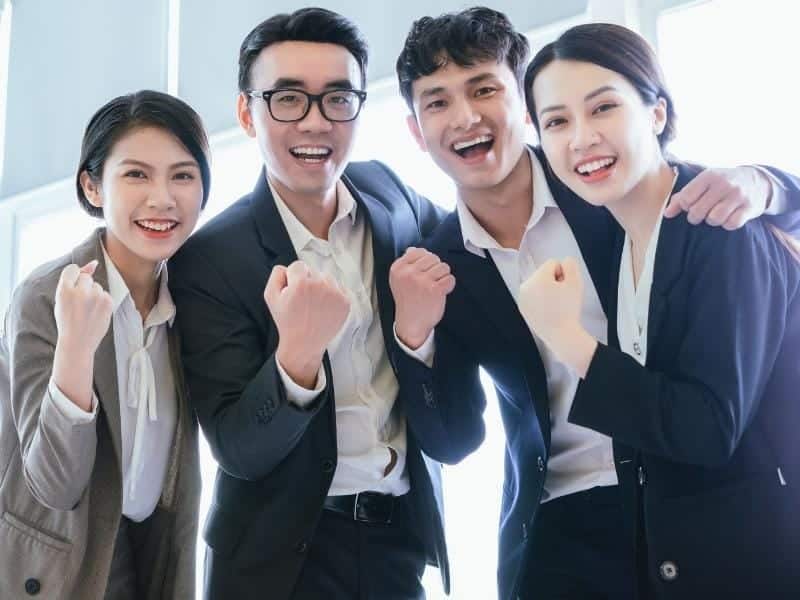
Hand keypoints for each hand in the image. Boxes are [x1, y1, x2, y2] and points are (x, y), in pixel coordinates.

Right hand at [52, 260, 112, 410]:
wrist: (77, 342)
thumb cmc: (67, 320)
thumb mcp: (62, 299)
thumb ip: (74, 279)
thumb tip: (94, 263)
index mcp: (64, 290)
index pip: (72, 269)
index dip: (73, 279)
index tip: (72, 290)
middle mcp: (80, 291)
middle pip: (86, 277)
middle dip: (84, 287)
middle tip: (79, 305)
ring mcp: (96, 297)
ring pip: (97, 285)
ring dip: (94, 294)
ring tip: (87, 310)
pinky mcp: (108, 302)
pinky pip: (105, 293)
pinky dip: (102, 301)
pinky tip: (95, 313)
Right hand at [264, 261, 349, 387]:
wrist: (305, 343)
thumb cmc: (287, 321)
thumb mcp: (270, 296)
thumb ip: (276, 275)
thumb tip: (287, 267)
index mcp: (301, 283)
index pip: (298, 265)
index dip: (293, 278)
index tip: (293, 292)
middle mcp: (320, 285)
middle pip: (313, 271)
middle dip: (307, 282)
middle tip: (303, 301)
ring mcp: (335, 294)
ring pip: (327, 278)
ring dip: (321, 286)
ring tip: (313, 305)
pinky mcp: (346, 302)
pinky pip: (339, 288)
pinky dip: (332, 295)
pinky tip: (323, 307)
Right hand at [389, 247, 455, 348]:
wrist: (411, 323)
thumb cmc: (408, 301)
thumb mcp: (400, 280)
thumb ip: (406, 263)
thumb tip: (413, 249)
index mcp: (398, 268)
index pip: (419, 251)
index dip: (426, 262)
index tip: (422, 273)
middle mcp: (408, 273)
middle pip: (433, 258)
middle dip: (435, 269)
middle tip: (429, 282)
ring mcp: (422, 281)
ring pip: (444, 267)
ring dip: (442, 277)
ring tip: (434, 288)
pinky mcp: (435, 290)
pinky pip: (450, 278)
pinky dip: (448, 286)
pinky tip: (441, 293)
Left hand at [519, 258, 596, 375]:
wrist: (560, 334)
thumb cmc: (569, 308)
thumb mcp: (576, 282)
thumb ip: (571, 265)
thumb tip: (564, 261)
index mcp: (537, 277)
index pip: (552, 263)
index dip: (563, 273)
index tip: (565, 287)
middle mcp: (526, 285)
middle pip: (543, 274)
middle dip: (553, 281)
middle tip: (561, 297)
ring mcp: (522, 297)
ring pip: (538, 285)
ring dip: (547, 290)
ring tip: (555, 305)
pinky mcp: (522, 307)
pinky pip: (533, 296)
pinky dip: (540, 300)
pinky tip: (547, 310)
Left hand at [665, 166, 771, 229]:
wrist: (756, 180)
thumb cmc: (721, 184)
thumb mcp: (703, 183)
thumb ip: (683, 196)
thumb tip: (666, 214)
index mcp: (708, 176)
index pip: (686, 198)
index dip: (684, 207)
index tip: (689, 206)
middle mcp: (723, 184)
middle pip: (698, 211)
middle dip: (696, 217)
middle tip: (701, 214)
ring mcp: (738, 195)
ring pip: (714, 219)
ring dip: (712, 221)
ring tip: (714, 215)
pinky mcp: (750, 207)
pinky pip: (731, 224)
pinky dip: (727, 224)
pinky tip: (728, 217)